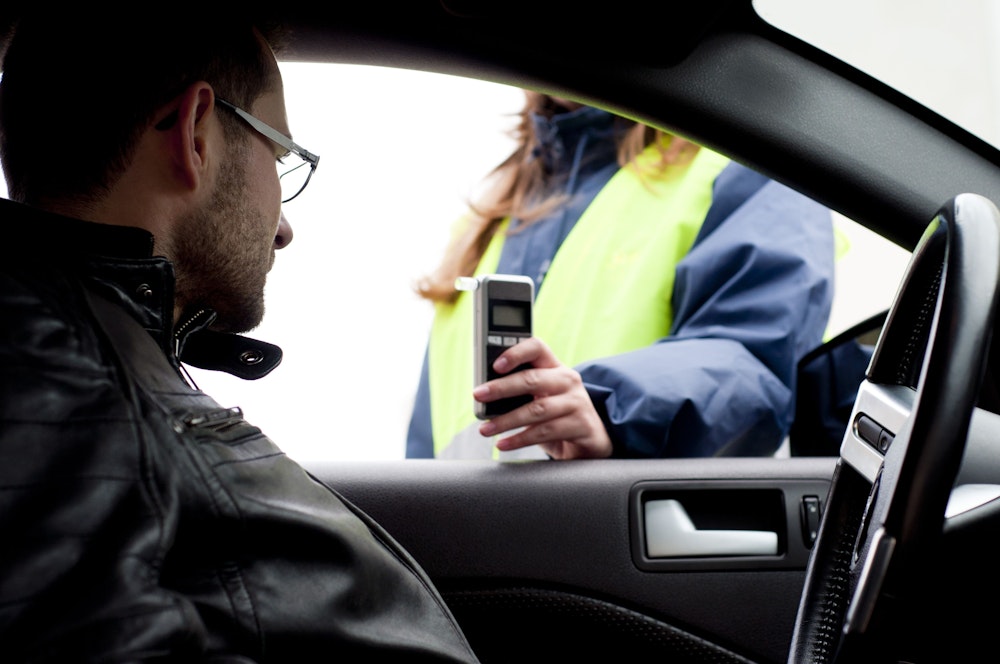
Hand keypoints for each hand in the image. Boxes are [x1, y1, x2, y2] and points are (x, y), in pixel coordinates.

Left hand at [472, 337, 612, 458]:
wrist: (592, 439)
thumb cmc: (557, 414)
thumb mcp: (542, 396)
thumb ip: (519, 390)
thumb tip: (483, 394)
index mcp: (555, 366)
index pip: (537, 348)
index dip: (516, 353)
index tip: (495, 365)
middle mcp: (568, 380)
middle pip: (533, 379)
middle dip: (502, 387)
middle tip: (478, 395)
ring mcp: (576, 403)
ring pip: (537, 409)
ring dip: (507, 420)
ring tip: (486, 429)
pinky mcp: (581, 426)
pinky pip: (545, 432)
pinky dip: (520, 440)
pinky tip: (503, 443)